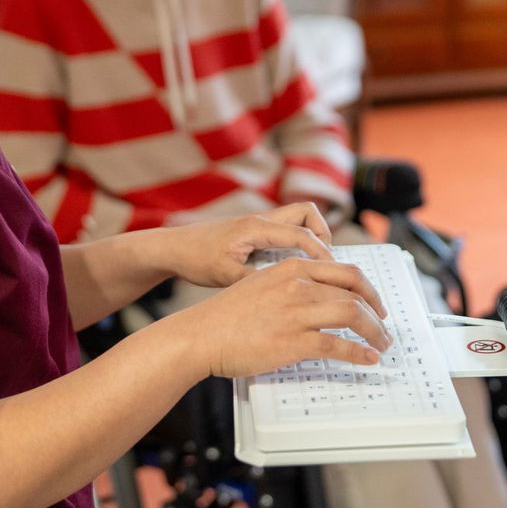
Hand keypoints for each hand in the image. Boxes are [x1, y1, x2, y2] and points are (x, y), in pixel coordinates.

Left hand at [156, 202, 336, 288]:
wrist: (172, 248)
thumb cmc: (195, 259)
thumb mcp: (226, 276)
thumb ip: (257, 282)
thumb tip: (286, 295)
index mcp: (256, 228)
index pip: (302, 233)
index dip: (322, 253)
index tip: (333, 272)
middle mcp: (260, 220)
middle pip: (307, 213)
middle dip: (324, 234)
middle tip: (328, 262)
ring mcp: (258, 223)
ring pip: (298, 218)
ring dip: (311, 236)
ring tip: (315, 264)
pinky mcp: (254, 230)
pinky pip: (286, 229)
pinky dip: (297, 242)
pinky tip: (292, 266)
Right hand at [165, 256, 391, 377]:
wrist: (200, 335)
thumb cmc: (226, 315)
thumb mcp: (261, 284)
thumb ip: (290, 285)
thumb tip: (317, 300)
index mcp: (292, 268)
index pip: (346, 271)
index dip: (368, 289)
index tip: (375, 303)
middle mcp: (298, 284)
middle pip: (355, 292)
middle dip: (377, 311)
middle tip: (384, 326)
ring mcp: (297, 312)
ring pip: (352, 315)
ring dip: (375, 332)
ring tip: (381, 344)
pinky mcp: (293, 340)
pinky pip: (338, 345)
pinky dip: (358, 353)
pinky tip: (366, 358)